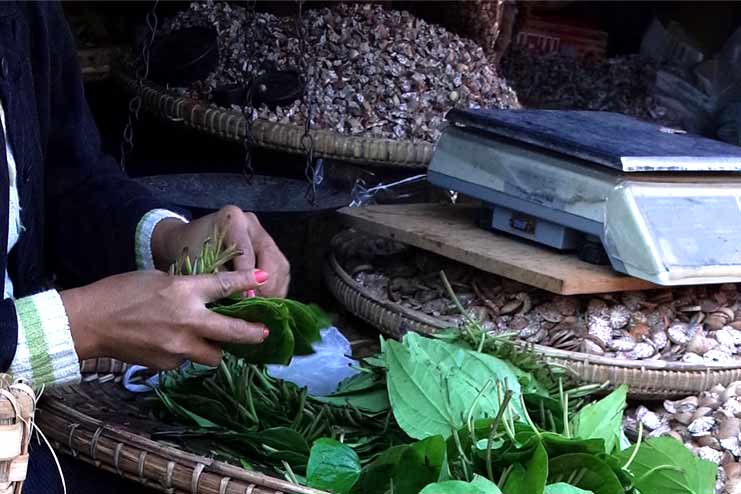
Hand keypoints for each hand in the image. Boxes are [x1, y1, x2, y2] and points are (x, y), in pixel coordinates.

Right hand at [60, 269, 268, 368]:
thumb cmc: (121, 292)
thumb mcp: (159, 278)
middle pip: (233, 332)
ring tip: (213, 341)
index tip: (265, 281)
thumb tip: (209, 296)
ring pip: (215, 355)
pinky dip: (188, 353)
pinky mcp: (169, 364)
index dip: (248, 283)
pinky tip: (172, 343)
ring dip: (217, 348)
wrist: (90, 323)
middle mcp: (188, 321)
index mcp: (184, 291)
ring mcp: (179, 347)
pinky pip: (189, 360)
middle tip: (265, 333)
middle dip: (254, 334)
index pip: (225, 286)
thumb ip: (187, 288)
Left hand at [153, 206, 289, 297]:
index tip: (246, 301)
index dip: (247, 280)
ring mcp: (263, 234)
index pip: (246, 254)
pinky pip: (281, 270)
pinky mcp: (271, 247)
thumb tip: (241, 301)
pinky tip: (268, 302)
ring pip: (280, 265)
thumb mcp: (197, 261)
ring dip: (275, 289)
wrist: (187, 239)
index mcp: (233, 219)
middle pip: (270, 259)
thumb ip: (219, 278)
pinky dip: (277, 288)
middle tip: (258, 308)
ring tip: (265, 308)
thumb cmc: (188, 250)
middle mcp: (252, 223)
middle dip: (266, 287)